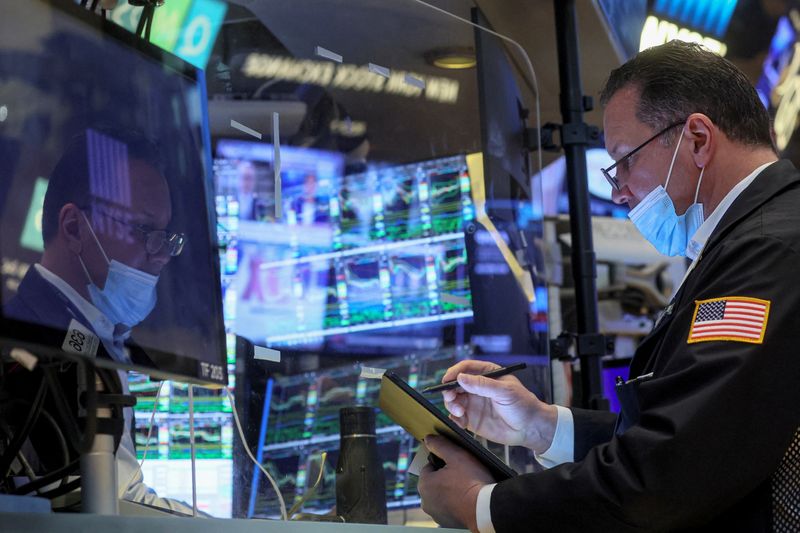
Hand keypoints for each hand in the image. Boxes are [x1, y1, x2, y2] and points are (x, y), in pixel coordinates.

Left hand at [418, 434, 494, 530]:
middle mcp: (426, 501)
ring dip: (450, 491)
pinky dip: (455, 503)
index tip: (456, 463)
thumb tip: (428, 439)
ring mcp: (436, 514)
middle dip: (446, 477)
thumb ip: (440, 445)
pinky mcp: (447, 523)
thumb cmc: (472, 482)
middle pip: (434, 481)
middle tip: (463, 474)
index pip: (429, 466)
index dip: (443, 462)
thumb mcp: (457, 456)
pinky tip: (467, 500)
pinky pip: (449, 507)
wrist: (486, 510)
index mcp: (424, 484)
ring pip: (441, 495)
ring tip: (467, 487)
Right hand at [441, 360, 557, 452]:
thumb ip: (482, 385)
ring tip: (459, 411)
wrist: (530, 428)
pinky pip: (456, 417)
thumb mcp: (505, 391)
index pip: (466, 368)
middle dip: (449, 390)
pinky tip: (459, 421)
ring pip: (453, 400)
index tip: (447, 379)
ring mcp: (474, 403)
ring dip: (451, 404)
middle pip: (455, 384)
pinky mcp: (472, 419)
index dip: (454, 372)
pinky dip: (453, 418)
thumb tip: (461, 378)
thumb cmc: (523, 405)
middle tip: (451, 398)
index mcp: (487, 374)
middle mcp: (477, 387)